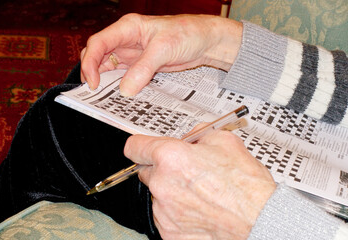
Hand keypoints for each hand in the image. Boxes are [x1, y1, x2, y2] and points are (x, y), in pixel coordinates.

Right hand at [80, 14, 242, 95]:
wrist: (205, 42)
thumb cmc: (187, 33)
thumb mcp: (164, 49)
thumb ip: (143, 69)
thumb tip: (126, 90)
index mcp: (128, 28)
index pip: (98, 43)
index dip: (90, 63)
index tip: (93, 83)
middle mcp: (125, 40)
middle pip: (98, 56)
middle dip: (93, 74)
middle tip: (95, 95)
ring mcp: (131, 54)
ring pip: (108, 68)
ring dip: (105, 83)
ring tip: (105, 99)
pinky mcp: (139, 66)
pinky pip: (123, 77)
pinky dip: (119, 87)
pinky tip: (120, 97)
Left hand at [124, 130, 275, 239]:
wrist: (259, 219)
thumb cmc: (245, 185)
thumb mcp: (224, 141)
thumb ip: (198, 134)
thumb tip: (190, 136)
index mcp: (170, 157)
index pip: (134, 147)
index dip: (141, 145)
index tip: (144, 147)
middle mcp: (162, 184)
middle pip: (146, 171)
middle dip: (161, 169)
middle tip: (185, 170)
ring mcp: (164, 211)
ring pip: (157, 195)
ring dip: (171, 191)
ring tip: (198, 192)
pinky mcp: (169, 231)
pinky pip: (165, 215)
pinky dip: (177, 211)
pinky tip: (199, 208)